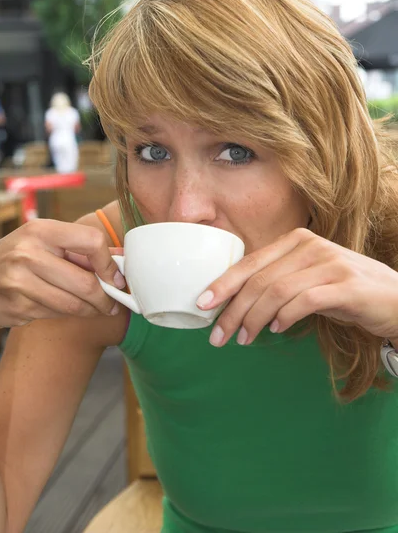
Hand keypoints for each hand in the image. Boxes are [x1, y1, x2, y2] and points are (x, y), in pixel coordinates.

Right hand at [0, 219, 125, 327]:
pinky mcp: (16, 307)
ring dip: (92, 311)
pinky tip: (67, 308)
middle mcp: (28, 254)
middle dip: (106, 298)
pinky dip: (68, 315)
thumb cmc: (19, 256)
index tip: (116, 278)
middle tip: (114, 304)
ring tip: (98, 309)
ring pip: (73, 305)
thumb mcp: (45, 240)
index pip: (91, 242)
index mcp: (41, 230)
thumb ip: (81, 249)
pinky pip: (56, 315)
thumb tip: (121, 261)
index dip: (109, 263)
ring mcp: (19, 283)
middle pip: (86, 283)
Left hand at [196, 227, 397, 346]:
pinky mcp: (346, 286)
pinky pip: (304, 301)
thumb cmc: (345, 292)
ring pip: (277, 291)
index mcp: (297, 240)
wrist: (397, 299)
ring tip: (243, 339)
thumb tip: (236, 303)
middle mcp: (311, 246)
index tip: (202, 305)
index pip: (250, 262)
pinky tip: (275, 330)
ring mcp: (330, 264)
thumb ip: (278, 282)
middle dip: (233, 310)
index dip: (223, 284)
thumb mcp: (308, 279)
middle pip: (259, 279)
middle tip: (218, 336)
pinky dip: (284, 317)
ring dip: (254, 319)